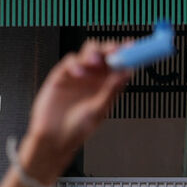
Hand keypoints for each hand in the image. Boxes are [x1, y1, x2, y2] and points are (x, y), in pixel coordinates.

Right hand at [18, 40, 131, 183]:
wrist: (53, 139)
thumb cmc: (77, 130)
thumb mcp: (98, 111)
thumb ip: (110, 91)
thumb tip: (125, 73)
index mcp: (107, 87)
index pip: (120, 66)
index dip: (126, 55)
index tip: (133, 47)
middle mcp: (94, 79)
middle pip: (104, 54)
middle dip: (110, 48)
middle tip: (114, 49)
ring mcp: (78, 76)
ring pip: (88, 53)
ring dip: (93, 52)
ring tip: (95, 60)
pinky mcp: (62, 76)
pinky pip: (70, 62)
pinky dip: (75, 64)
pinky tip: (78, 73)